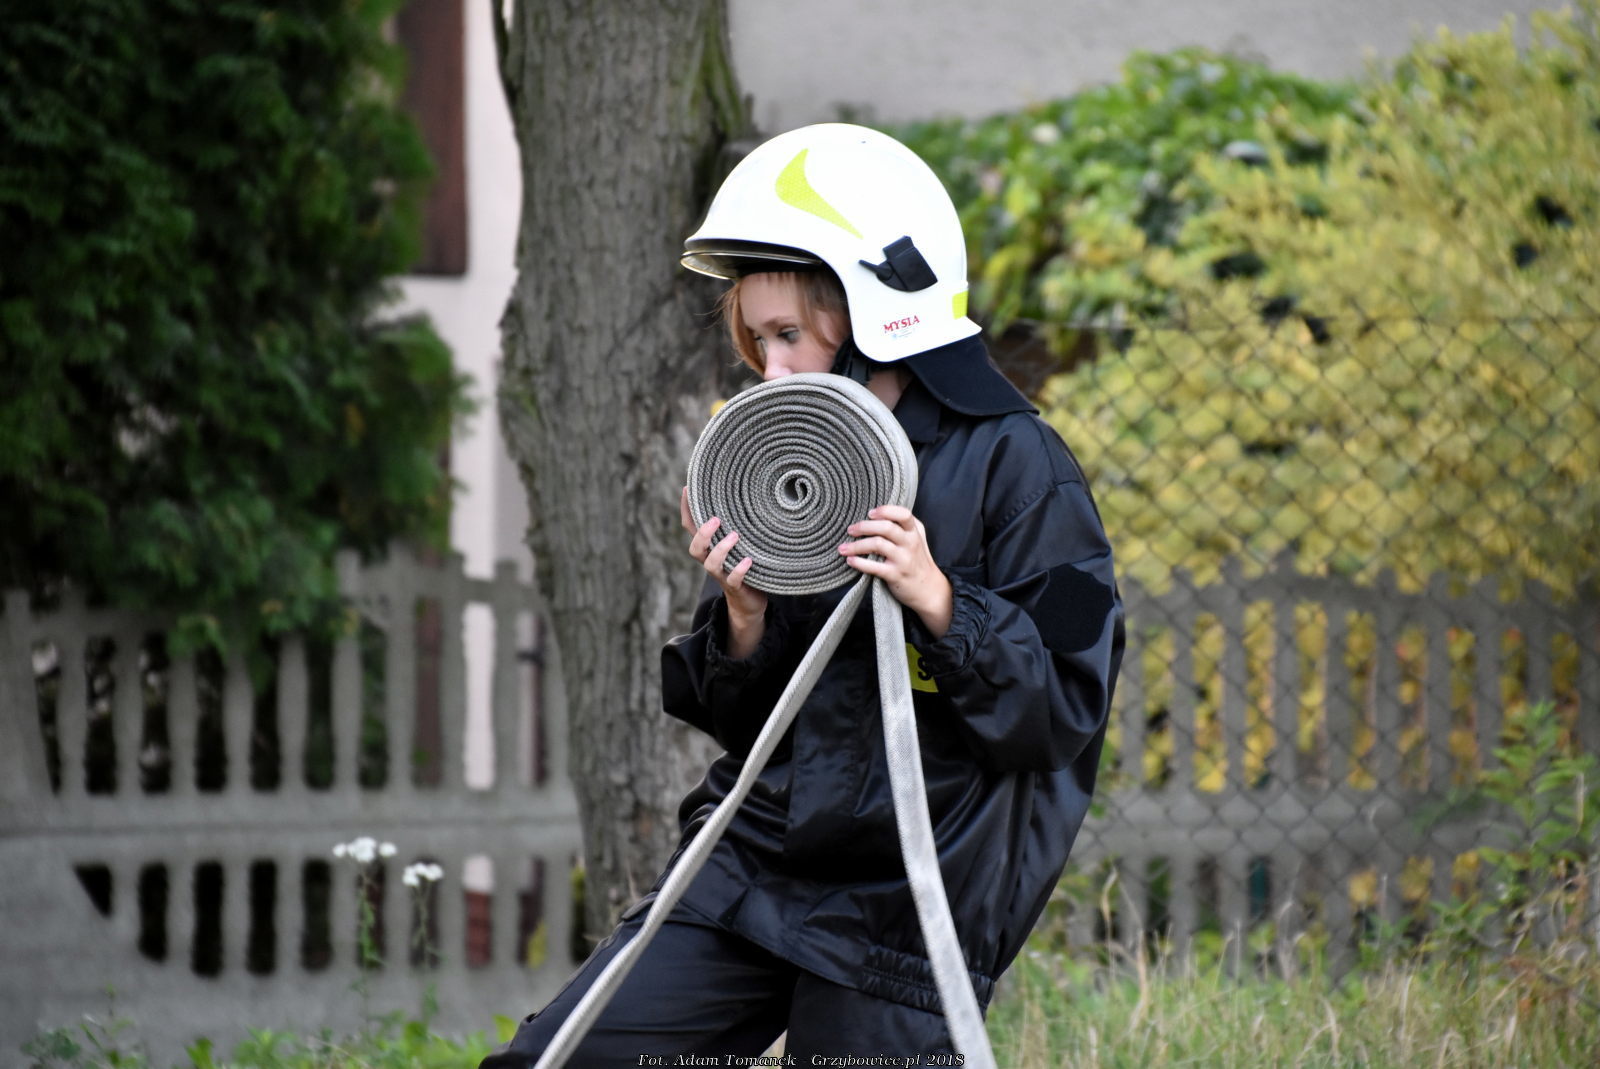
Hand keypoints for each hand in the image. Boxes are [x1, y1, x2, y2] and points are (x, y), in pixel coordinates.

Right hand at [681, 486, 765, 656]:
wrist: (749, 601)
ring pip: (711, 564)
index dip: (685, 509)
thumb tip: (740, 493)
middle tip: (716, 520)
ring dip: (720, 549)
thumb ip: (734, 523)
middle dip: (702, 534)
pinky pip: (733, 580)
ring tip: (734, 536)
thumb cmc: (742, 563)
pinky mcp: (735, 587)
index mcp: (708, 547)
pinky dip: (738, 570)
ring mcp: (722, 575)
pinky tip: (747, 561)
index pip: (690, 527)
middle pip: (695, 549)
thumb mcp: (735, 542)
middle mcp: (710, 560)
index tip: (687, 488)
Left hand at [839, 505, 952, 637]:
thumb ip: (904, 525)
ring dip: (856, 545)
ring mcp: (903, 559)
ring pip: (877, 545)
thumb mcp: (918, 538)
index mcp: (914, 532)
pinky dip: (859, 563)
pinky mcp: (895, 575)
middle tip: (850, 530)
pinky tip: (850, 561)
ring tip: (843, 548)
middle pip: (886, 527)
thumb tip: (878, 513)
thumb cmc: (917, 560)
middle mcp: (910, 543)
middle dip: (864, 527)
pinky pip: (874, 567)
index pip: (903, 514)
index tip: (870, 513)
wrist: (928, 589)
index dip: (886, 510)